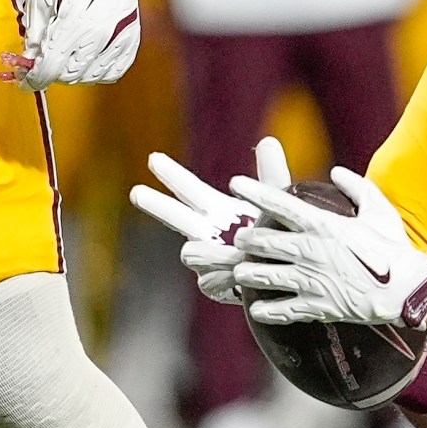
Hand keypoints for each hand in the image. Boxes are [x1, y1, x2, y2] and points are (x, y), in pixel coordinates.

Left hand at [2, 0, 141, 89]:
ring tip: (66, 55)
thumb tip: (29, 59)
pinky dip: (96, 72)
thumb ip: (34, 29)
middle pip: (68, 75)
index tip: (26, 83)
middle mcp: (98, 34)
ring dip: (73, 72)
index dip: (34, 79)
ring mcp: (118, 40)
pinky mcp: (130, 43)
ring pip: (88, 77)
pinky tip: (87, 58)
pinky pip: (111, 74)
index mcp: (73, 22)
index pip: (50, 66)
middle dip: (52, 71)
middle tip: (45, 60)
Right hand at [129, 137, 293, 303]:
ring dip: (211, 253)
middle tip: (136, 192)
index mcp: (217, 211)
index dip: (172, 175)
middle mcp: (206, 235)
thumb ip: (271, 176)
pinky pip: (210, 281)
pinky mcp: (214, 286)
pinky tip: (238, 278)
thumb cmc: (280, 237)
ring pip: (191, 253)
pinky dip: (225, 277)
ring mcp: (207, 262)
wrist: (290, 275)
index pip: (189, 190)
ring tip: (234, 255)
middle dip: (157, 205)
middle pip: (175, 217)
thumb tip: (269, 140)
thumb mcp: (278, 205)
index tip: (154, 159)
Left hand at [229, 166, 426, 327]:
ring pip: (265, 276)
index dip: (254, 191)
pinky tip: (256, 310)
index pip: (280, 203)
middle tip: (241, 239)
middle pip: (264, 242)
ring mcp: (311, 280)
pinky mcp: (317, 306)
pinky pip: (283, 310)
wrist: (407, 289)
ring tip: (240, 272)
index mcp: (323, 225)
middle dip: (246, 240)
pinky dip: (266, 311)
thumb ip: (357, 186)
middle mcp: (310, 250)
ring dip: (247, 274)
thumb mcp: (379, 210)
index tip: (235, 183)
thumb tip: (337, 172)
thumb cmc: (394, 247)